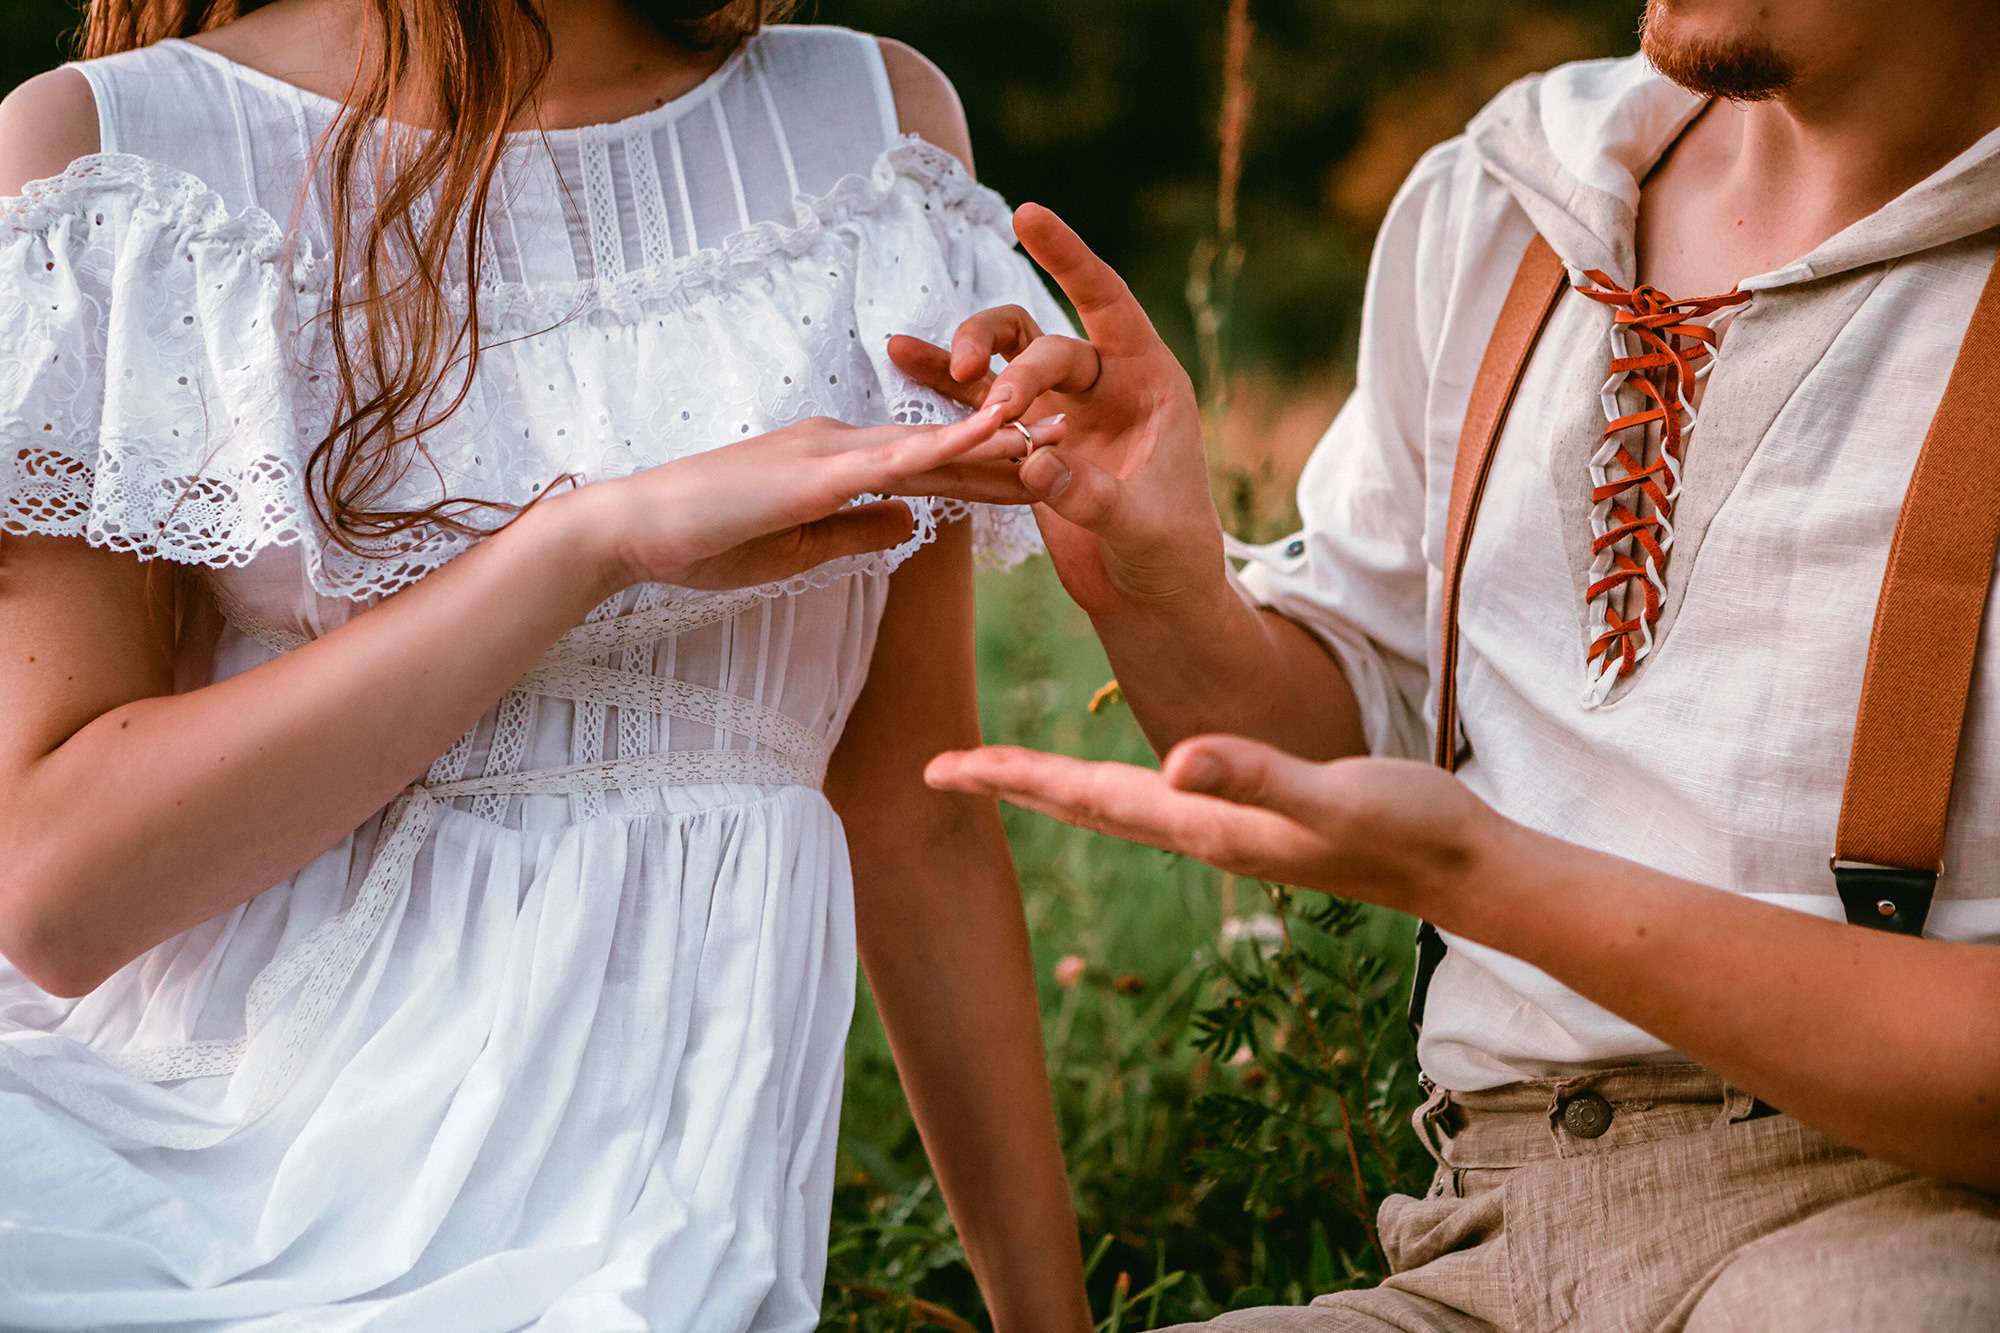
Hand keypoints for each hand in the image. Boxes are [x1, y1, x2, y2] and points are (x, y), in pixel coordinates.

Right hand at [582, 405, 1019, 590]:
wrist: (632, 532)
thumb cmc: (704, 542)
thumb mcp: (798, 549)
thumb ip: (858, 532)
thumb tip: (914, 523)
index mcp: (838, 463)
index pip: (929, 466)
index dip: (989, 466)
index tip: (1046, 466)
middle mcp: (842, 443)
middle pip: (943, 448)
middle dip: (1012, 444)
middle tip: (1079, 431)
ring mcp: (830, 451)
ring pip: (932, 444)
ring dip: (999, 436)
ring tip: (1062, 426)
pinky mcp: (817, 472)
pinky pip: (897, 457)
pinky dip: (950, 444)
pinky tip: (995, 434)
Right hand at [886, 204, 1225, 619]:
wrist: (1150, 598)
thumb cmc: (1171, 557)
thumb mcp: (1144, 529)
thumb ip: (1094, 496)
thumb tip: (1034, 461)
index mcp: (1149, 383)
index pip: (1108, 304)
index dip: (1070, 258)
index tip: (1028, 214)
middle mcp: (1103, 385)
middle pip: (1043, 341)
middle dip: (1008, 362)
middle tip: (984, 395)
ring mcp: (1060, 411)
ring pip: (1005, 359)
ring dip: (967, 356)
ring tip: (918, 359)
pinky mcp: (1024, 442)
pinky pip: (978, 401)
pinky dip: (943, 381)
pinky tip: (902, 356)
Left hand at [924, 736, 1499, 916]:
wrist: (1461, 868)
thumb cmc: (1405, 827)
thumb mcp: (1331, 795)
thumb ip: (1258, 778)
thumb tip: (1175, 762)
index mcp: (1205, 824)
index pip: (1086, 796)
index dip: (1012, 777)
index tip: (942, 766)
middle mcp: (1201, 833)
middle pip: (1084, 804)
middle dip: (1011, 783)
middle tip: (939, 768)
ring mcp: (1225, 832)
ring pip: (1116, 807)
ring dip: (1054, 787)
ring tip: (1002, 770)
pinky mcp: (1251, 823)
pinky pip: (1156, 803)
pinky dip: (1112, 786)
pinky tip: (1114, 780)